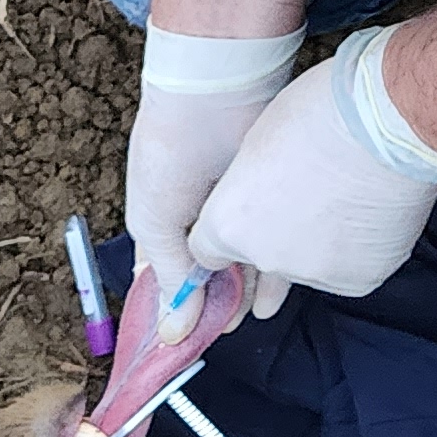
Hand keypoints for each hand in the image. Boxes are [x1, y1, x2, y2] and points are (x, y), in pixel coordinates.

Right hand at [119, 24, 296, 342]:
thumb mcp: (157, 224)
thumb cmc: (170, 157)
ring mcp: (233, 209)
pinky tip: (279, 287)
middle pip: (207, 274)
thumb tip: (175, 333)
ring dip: (247, 288)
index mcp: (159, 226)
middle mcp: (196, 221)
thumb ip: (174, 276)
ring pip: (242, 260)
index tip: (186, 340)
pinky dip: (273, 263)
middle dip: (215, 302)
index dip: (174, 308)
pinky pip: (272, 240)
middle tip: (227, 329)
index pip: (165, 279)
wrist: (215, 97)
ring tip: (256, 315)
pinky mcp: (267, 197)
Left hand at [183, 26, 436, 316]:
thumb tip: (253, 198)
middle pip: (260, 256)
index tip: (247, 216)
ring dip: (317, 242)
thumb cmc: (322, 113)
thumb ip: (246, 186)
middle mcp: (263, 257)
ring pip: (306, 264)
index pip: (208, 250)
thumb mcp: (257, 142)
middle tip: (308, 192)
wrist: (390, 123)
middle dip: (276, 232)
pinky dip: (356, 249)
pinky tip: (366, 213)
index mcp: (228, 222)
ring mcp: (312, 272)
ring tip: (343, 196)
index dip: (230, 230)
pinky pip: (347, 270)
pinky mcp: (356, 280)